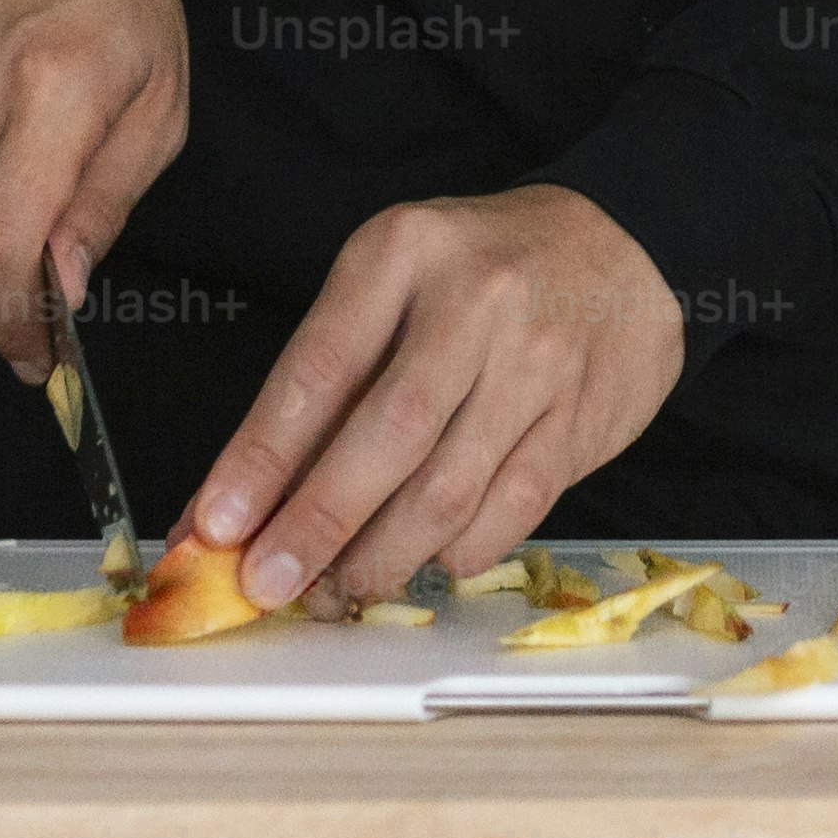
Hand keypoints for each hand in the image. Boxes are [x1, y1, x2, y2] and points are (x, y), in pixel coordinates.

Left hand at [186, 185, 685, 608]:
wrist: (621, 247)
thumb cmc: (478, 272)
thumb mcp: (394, 281)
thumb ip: (329, 381)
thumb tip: (243, 500)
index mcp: (404, 251)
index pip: (319, 368)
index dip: (262, 458)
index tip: (215, 525)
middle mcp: (475, 301)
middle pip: (388, 435)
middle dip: (318, 523)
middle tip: (267, 582)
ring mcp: (539, 361)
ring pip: (449, 488)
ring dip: (382, 557)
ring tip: (338, 590)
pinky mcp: (582, 417)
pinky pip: (511, 510)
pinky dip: (457, 552)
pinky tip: (426, 561)